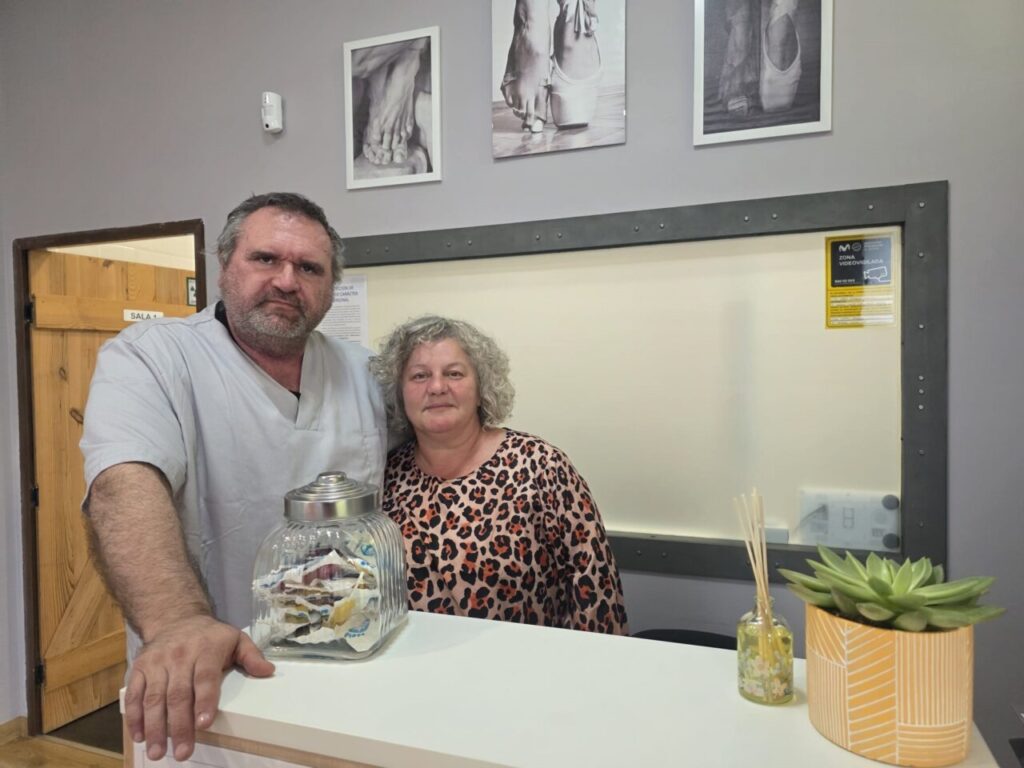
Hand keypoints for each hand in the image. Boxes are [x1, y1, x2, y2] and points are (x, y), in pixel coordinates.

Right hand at [123, 614, 274, 761]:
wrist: (175, 617)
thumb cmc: (210, 636)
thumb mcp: (235, 638)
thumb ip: (251, 656)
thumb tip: (268, 672)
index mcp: (206, 649)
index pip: (205, 678)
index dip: (204, 701)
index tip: (204, 724)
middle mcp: (179, 656)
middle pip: (178, 694)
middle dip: (179, 725)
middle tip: (183, 752)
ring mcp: (157, 662)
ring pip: (154, 698)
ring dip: (155, 727)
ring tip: (158, 752)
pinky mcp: (140, 668)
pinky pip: (134, 693)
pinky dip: (134, 716)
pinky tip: (139, 736)